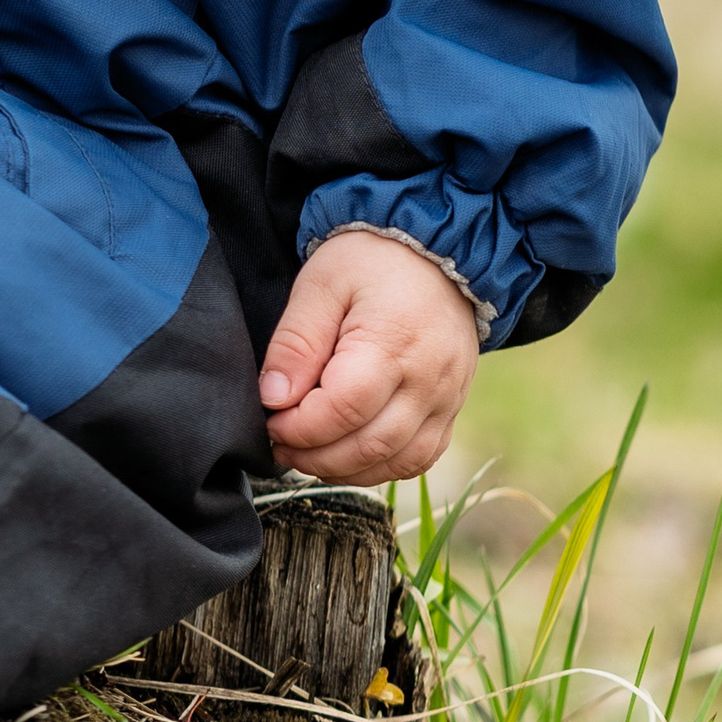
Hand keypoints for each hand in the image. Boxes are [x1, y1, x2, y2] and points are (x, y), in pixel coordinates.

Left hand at [259, 229, 478, 485]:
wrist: (437, 252)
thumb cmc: (371, 262)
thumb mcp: (320, 284)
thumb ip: (296, 343)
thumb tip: (273, 398)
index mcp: (393, 342)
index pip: (343, 410)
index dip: (299, 427)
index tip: (270, 419)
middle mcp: (429, 380)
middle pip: (369, 446)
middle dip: (314, 455)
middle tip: (278, 442)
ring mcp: (447, 399)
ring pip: (396, 462)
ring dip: (344, 469)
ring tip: (304, 451)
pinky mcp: (451, 409)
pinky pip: (419, 458)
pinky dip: (379, 467)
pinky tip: (345, 454)